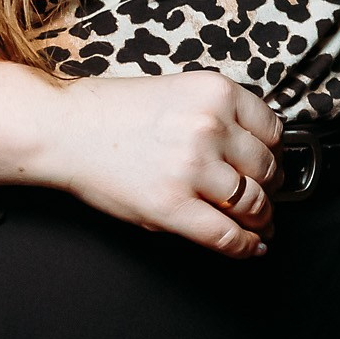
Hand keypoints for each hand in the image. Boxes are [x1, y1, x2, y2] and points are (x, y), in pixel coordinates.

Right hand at [41, 70, 281, 254]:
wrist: (65, 129)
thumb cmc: (115, 111)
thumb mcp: (179, 92)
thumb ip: (220, 114)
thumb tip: (258, 148)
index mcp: (216, 93)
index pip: (273, 130)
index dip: (274, 151)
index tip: (270, 162)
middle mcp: (210, 127)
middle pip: (267, 167)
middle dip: (270, 185)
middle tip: (265, 193)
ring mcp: (192, 168)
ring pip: (254, 203)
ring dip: (262, 217)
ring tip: (260, 222)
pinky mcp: (172, 206)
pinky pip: (227, 235)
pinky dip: (246, 246)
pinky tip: (252, 246)